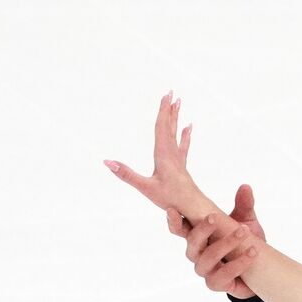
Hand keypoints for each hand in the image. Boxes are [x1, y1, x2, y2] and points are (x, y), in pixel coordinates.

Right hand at [104, 91, 214, 221]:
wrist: (195, 209)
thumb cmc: (172, 200)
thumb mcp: (146, 187)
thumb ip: (126, 174)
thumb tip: (106, 162)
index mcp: (163, 155)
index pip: (162, 128)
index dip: (163, 111)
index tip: (166, 96)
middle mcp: (172, 154)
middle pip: (169, 127)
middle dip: (170, 110)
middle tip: (172, 93)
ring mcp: (178, 160)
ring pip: (176, 134)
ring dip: (176, 119)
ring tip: (179, 104)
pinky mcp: (180, 167)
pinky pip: (182, 147)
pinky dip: (184, 136)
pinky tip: (188, 128)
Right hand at [168, 184, 266, 297]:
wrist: (261, 271)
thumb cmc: (246, 243)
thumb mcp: (247, 222)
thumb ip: (244, 206)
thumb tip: (245, 186)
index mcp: (199, 236)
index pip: (180, 228)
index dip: (174, 221)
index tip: (172, 209)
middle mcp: (197, 253)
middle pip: (191, 242)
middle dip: (202, 229)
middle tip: (214, 217)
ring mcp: (205, 270)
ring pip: (207, 258)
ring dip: (225, 243)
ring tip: (243, 232)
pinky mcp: (216, 284)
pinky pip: (223, 275)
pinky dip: (238, 263)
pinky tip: (252, 253)